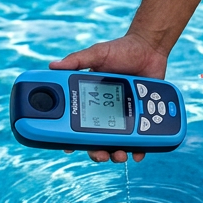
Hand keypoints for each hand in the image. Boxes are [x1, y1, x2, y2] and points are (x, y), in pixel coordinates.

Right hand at [51, 32, 167, 163]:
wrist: (150, 47)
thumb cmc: (122, 50)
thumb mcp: (97, 54)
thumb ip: (76, 60)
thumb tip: (53, 66)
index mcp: (92, 99)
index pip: (78, 122)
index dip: (72, 137)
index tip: (69, 148)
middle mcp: (107, 110)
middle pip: (98, 139)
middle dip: (98, 152)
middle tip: (101, 155)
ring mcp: (125, 114)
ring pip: (118, 142)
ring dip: (117, 153)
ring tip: (121, 155)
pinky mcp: (142, 114)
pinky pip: (141, 137)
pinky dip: (140, 148)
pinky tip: (139, 153)